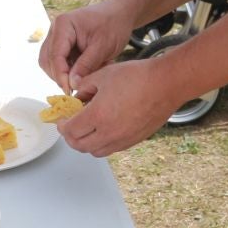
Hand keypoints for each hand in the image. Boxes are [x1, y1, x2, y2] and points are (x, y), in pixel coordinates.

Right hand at [39, 0, 135, 92]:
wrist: (119, 14)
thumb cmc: (113, 25)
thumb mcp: (103, 47)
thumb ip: (86, 65)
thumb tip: (72, 84)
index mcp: (64, 25)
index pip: (55, 55)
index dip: (61, 75)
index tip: (70, 91)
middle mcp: (55, 30)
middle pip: (48, 61)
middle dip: (61, 76)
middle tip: (80, 87)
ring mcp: (57, 37)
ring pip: (51, 64)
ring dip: (65, 74)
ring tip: (87, 75)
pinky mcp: (62, 45)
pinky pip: (59, 62)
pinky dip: (70, 70)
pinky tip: (87, 70)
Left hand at [57, 58, 175, 157]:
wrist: (166, 84)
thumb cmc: (138, 77)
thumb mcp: (103, 75)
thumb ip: (84, 87)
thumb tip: (77, 97)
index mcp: (98, 116)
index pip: (70, 131)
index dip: (62, 125)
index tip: (61, 118)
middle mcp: (109, 133)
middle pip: (79, 145)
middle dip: (70, 136)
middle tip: (70, 124)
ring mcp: (122, 139)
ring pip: (95, 151)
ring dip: (86, 142)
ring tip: (86, 128)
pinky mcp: (134, 141)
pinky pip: (111, 149)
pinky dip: (102, 143)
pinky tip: (104, 128)